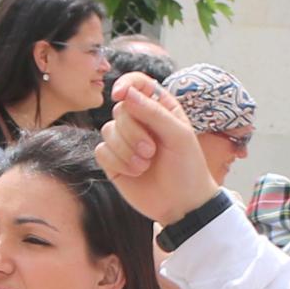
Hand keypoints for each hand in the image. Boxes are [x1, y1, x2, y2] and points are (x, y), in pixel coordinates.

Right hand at [95, 75, 211, 224]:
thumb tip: (126, 94)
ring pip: (107, 130)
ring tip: (146, 164)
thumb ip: (154, 113)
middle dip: (133, 131)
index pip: (138, 84)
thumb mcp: (179, 136)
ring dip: (126, 149)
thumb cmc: (188, 167)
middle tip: (152, 151)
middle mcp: (141, 121)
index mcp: (160, 108)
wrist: (182, 204)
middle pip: (120, 110)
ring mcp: (125, 140)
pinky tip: (134, 172)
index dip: (126, 84)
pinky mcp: (113, 161)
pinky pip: (101, 150)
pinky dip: (117, 161)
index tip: (120, 94)